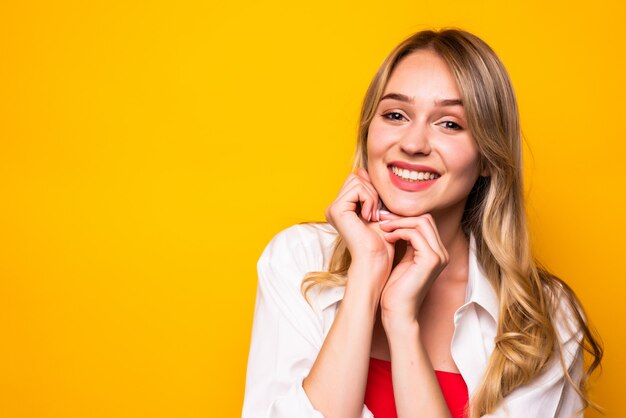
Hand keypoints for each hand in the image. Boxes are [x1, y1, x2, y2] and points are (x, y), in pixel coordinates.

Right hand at [324, 168, 394, 286]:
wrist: (377, 260)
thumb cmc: (381, 241)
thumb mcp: (377, 210)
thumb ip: (369, 191)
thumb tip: (362, 170)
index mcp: (341, 208)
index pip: (357, 180)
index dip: (371, 190)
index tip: (379, 211)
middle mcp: (333, 208)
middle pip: (355, 177)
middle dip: (372, 192)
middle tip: (377, 214)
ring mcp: (332, 209)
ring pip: (357, 181)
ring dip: (372, 197)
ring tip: (374, 217)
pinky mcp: (336, 210)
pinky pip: (358, 189)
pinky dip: (370, 200)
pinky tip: (370, 218)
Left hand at [377, 212, 448, 326]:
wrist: (397, 311)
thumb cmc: (396, 289)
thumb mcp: (403, 260)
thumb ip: (406, 243)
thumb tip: (396, 223)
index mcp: (436, 253)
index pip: (425, 223)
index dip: (404, 218)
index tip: (385, 219)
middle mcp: (442, 253)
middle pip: (426, 219)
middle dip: (401, 217)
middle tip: (382, 219)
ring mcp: (438, 256)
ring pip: (421, 222)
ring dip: (398, 223)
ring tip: (382, 228)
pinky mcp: (430, 260)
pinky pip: (414, 234)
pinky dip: (399, 232)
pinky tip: (386, 237)